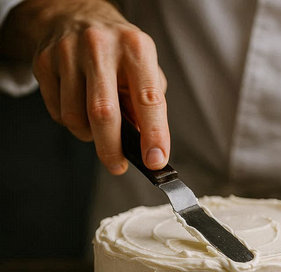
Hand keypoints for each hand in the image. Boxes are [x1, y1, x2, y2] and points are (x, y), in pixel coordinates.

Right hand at [2, 0, 169, 173]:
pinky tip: (79, 106)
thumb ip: (147, 106)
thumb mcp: (144, 70)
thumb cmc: (118, 52)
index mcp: (136, 49)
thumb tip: (145, 146)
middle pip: (103, 113)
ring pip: (76, 118)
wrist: (75, 15)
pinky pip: (58, 113)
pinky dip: (72, 123)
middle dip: (112, 149)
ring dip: (90, 135)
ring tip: (98, 124)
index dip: (154, 135)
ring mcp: (68, 53)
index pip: (148, 100)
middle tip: (118, 166)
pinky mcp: (44, 62)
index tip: (155, 162)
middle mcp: (101, 47)